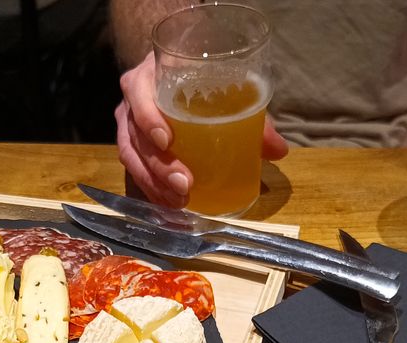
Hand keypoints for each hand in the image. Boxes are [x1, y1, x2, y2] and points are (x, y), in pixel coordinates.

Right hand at [115, 52, 287, 207]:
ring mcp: (128, 126)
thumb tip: (278, 150)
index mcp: (150, 77)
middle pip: (136, 135)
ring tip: (179, 202)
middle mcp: (132, 102)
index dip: (149, 117)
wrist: (173, 72)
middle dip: (159, 165)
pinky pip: (134, 171)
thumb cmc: (199, 76)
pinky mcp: (132, 147)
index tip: (167, 140)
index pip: (139, 93)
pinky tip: (168, 206)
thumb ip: (250, 114)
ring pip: (132, 158)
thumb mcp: (224, 85)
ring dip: (154, 183)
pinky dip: (151, 190)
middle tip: (185, 185)